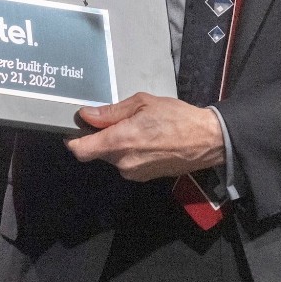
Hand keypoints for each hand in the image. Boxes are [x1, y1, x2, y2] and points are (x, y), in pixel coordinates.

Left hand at [65, 93, 224, 180]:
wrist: (207, 141)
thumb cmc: (176, 117)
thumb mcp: (143, 103)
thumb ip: (112, 111)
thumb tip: (87, 115)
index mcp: (120, 141)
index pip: (81, 150)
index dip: (74, 140)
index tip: (77, 128)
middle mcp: (123, 162)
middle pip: (97, 152)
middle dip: (100, 137)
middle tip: (117, 119)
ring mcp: (134, 173)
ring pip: (112, 158)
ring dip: (116, 145)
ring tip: (137, 128)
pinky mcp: (144, 178)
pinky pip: (126, 163)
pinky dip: (129, 152)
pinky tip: (146, 140)